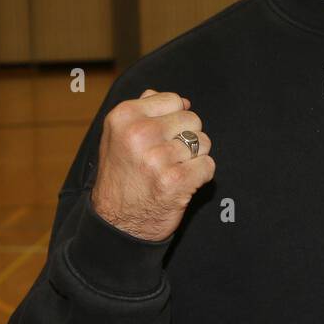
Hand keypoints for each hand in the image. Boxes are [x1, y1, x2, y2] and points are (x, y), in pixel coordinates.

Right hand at [90, 90, 214, 241]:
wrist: (115, 223)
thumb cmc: (122, 177)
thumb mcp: (118, 136)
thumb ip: (146, 111)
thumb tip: (182, 100)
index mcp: (125, 116)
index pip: (175, 100)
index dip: (174, 119)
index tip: (160, 137)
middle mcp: (139, 133)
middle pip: (192, 120)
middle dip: (186, 138)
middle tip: (167, 158)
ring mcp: (157, 158)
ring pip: (203, 142)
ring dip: (193, 158)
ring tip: (172, 170)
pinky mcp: (175, 181)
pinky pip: (208, 165)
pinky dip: (200, 176)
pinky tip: (181, 184)